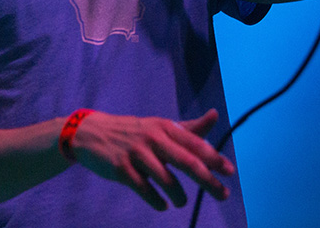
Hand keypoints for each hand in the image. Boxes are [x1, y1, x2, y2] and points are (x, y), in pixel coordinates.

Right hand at [70, 108, 234, 210]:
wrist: (90, 133)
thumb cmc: (132, 132)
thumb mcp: (159, 127)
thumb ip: (189, 128)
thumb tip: (216, 115)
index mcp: (164, 127)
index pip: (195, 143)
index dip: (214, 158)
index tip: (230, 172)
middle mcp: (152, 138)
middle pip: (187, 162)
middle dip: (208, 181)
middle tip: (223, 195)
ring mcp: (136, 153)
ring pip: (166, 180)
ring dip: (179, 196)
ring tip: (180, 202)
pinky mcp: (121, 168)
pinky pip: (145, 189)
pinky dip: (157, 201)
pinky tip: (162, 205)